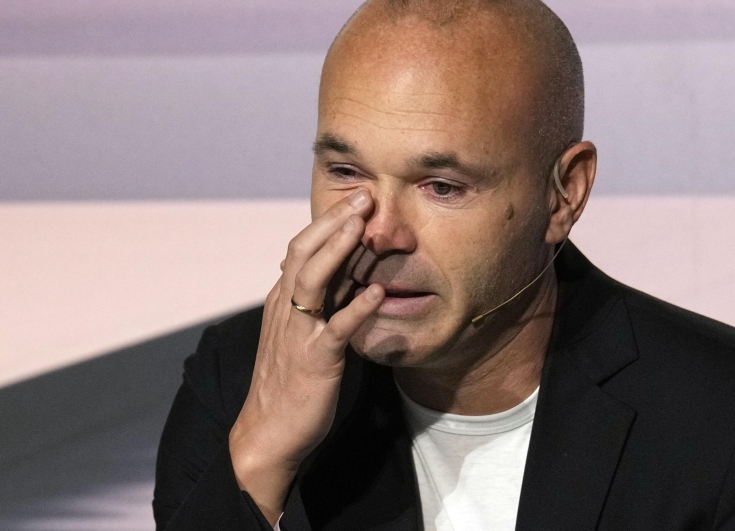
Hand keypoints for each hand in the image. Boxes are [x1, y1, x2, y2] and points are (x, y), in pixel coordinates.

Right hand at [228, 189, 382, 523]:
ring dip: (337, 250)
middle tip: (364, 196)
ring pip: (312, 280)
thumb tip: (347, 273)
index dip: (326, 222)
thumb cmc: (289, 381)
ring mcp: (299, 333)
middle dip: (333, 222)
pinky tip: (378, 293)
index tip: (354, 200)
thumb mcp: (301, 332)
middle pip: (304, 253)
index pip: (300, 249)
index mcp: (283, 300)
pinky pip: (336, 329)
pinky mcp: (315, 359)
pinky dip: (356, 308)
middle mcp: (287, 309)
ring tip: (362, 226)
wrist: (269, 431)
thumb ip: (320, 302)